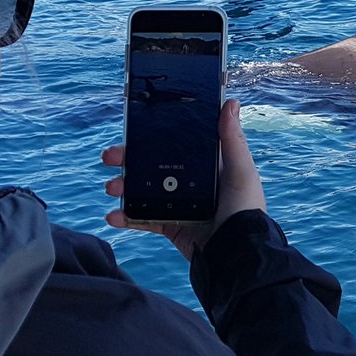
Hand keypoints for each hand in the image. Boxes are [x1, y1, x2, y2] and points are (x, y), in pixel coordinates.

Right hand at [102, 99, 265, 259]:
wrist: (237, 253)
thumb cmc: (245, 208)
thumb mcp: (241, 170)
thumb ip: (232, 138)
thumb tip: (230, 102)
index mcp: (204, 166)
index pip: (173, 145)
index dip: (151, 138)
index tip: (132, 130)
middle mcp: (189, 182)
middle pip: (151, 166)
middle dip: (127, 160)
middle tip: (109, 157)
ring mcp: (177, 204)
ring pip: (142, 191)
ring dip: (122, 187)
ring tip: (112, 188)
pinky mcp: (170, 226)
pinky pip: (142, 219)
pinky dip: (125, 217)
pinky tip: (113, 215)